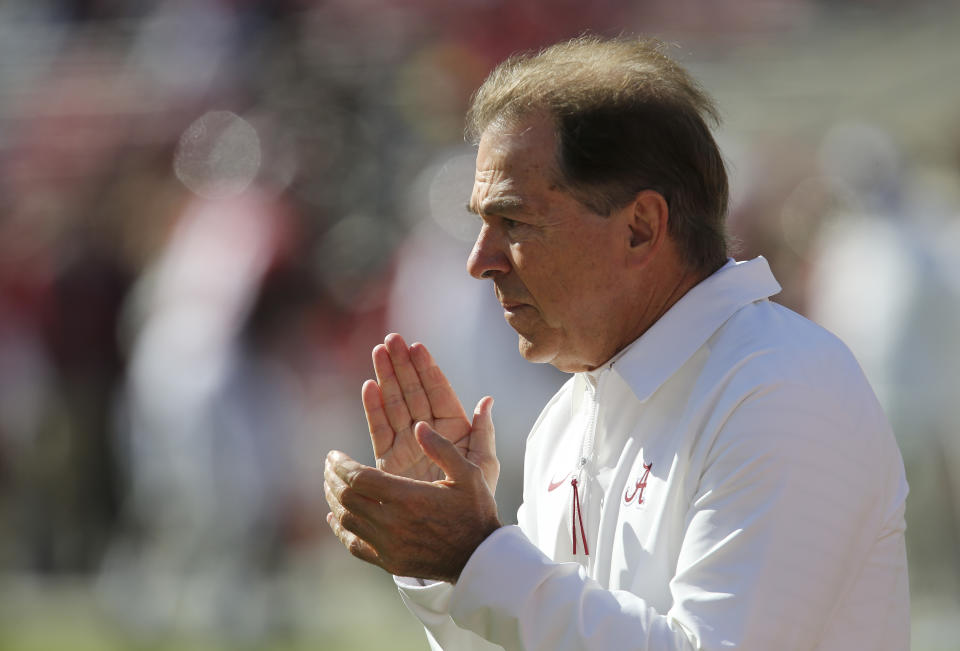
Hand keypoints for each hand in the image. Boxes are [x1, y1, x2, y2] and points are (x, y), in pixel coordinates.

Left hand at [325, 422, 501, 582]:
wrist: (479, 557)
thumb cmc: (475, 511)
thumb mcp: (468, 474)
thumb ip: (442, 448)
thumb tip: (418, 425)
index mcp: (409, 497)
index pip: (359, 479)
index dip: (341, 465)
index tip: (333, 455)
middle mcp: (393, 523)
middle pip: (347, 498)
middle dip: (333, 478)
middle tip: (329, 465)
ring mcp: (389, 545)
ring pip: (347, 520)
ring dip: (334, 499)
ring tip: (330, 484)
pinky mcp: (389, 561)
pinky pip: (354, 545)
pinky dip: (339, 529)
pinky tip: (334, 516)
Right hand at [362, 333, 498, 491]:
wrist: (453, 535)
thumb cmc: (476, 501)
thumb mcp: (483, 465)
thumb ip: (484, 433)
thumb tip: (486, 401)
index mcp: (454, 429)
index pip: (439, 393)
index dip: (428, 370)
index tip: (417, 347)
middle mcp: (429, 433)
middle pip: (413, 392)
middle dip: (403, 366)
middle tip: (391, 340)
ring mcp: (408, 445)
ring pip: (395, 405)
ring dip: (386, 378)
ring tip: (378, 352)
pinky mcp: (390, 460)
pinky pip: (380, 430)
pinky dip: (374, 408)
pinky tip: (369, 386)